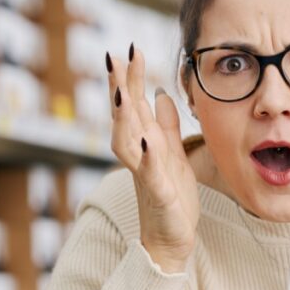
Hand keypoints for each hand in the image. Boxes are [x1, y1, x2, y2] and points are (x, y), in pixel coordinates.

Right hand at [107, 44, 199, 272]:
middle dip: (120, 88)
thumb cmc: (171, 199)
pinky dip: (146, 158)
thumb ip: (166, 125)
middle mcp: (139, 155)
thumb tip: (162, 94)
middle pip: (124, 116)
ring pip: (126, 142)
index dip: (131, 78)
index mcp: (145, 142)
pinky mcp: (156, 193)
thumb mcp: (174, 155)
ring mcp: (144, 173)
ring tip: (122, 95)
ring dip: (123, 119)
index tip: (130, 49)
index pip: (134, 104)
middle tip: (115, 58)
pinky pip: (148, 173)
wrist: (169, 241)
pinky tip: (148, 142)